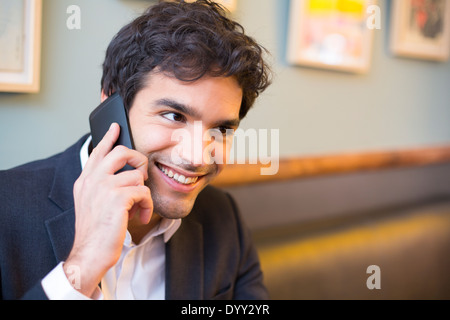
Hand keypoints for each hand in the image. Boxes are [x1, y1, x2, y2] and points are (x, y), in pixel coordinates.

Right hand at [64, 123, 152, 296]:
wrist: (90, 253)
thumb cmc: (96, 231)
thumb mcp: (92, 204)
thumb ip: (102, 186)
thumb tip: (126, 175)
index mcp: (85, 180)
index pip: (98, 151)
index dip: (109, 137)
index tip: (116, 126)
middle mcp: (92, 180)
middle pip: (122, 152)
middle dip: (139, 160)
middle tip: (142, 174)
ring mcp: (104, 187)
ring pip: (137, 175)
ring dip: (143, 194)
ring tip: (137, 208)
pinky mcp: (117, 198)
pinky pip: (143, 192)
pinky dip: (146, 206)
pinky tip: (140, 216)